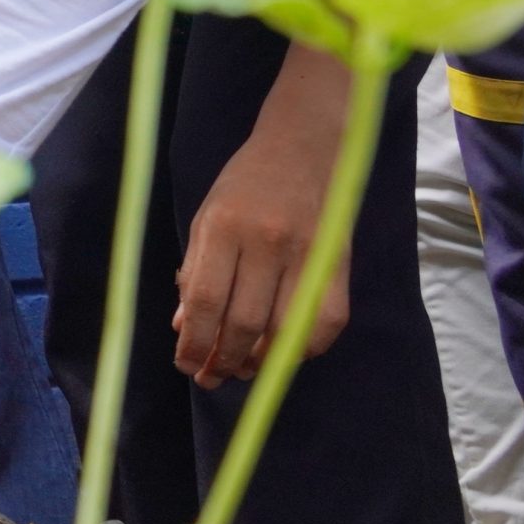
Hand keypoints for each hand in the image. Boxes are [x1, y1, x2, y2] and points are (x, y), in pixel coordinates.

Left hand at [173, 110, 349, 386]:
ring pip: (283, 330)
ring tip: (242, 369)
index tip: (187, 365)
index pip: (204, 300)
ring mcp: (306, 253)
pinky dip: (303, 348)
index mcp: (223, 227)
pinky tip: (283, 352)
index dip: (195, 341)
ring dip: (260, 362)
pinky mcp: (339, 263)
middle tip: (213, 377)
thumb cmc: (246, 183)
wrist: (305, 146)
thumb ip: (196, 270)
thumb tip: (184, 327)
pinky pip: (325, 324)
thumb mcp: (206, 217)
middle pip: (243, 322)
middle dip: (223, 359)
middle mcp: (265, 241)